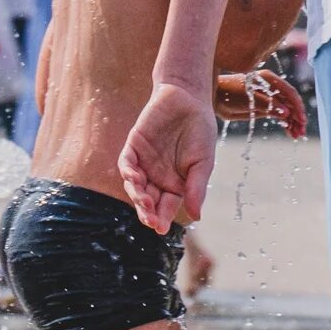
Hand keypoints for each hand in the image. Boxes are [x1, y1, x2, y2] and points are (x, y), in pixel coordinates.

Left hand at [120, 81, 218, 232]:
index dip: (163, 218)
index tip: (162, 230)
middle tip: (151, 222)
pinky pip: (127, 164)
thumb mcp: (203, 161)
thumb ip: (196, 187)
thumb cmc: (200, 131)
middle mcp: (157, 177)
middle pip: (148, 200)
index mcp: (175, 184)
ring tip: (145, 204)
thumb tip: (197, 217)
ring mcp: (144, 163)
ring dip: (138, 196)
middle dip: (148, 212)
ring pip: (135, 186)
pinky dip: (128, 172)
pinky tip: (134, 178)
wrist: (188, 99)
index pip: (166, 206)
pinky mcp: (133, 147)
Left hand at [214, 69, 306, 137]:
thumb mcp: (249, 99)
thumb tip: (286, 113)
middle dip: (297, 117)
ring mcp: (270, 98)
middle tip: (300, 131)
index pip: (289, 93)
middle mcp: (272, 88)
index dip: (297, 106)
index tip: (300, 119)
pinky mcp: (265, 107)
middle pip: (291, 103)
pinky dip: (285, 124)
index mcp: (269, 80)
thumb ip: (268, 106)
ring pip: (287, 110)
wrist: (214, 99)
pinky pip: (279, 115)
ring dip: (293, 123)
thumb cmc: (229, 94)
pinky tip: (291, 133)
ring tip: (297, 135)